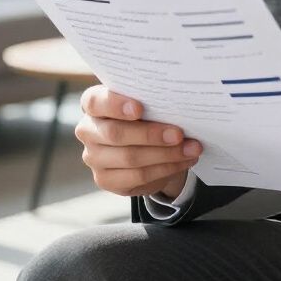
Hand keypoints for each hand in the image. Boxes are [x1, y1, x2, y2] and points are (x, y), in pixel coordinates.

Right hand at [75, 86, 201, 197]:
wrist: (146, 145)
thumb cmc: (147, 114)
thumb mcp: (148, 103)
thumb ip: (153, 101)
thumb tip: (180, 104)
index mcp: (93, 105)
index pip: (95, 101)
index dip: (115, 105)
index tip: (139, 108)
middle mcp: (88, 130)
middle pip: (115, 133)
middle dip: (151, 134)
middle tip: (179, 134)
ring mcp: (94, 157)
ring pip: (130, 158)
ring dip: (166, 154)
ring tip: (191, 148)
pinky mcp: (106, 180)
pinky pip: (137, 177)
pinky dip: (165, 168)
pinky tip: (183, 161)